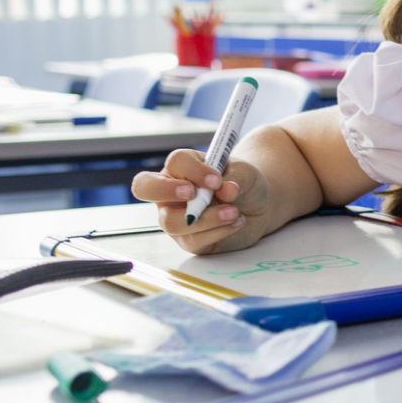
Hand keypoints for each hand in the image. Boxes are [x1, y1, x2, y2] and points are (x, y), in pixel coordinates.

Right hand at [130, 148, 274, 254]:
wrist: (257, 205)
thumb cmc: (242, 182)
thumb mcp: (245, 173)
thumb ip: (236, 178)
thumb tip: (227, 190)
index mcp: (181, 167)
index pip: (175, 163)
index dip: (194, 171)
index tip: (217, 180)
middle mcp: (170, 191)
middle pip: (144, 187)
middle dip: (166, 190)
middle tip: (192, 193)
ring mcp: (174, 216)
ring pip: (171, 221)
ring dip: (205, 218)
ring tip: (233, 212)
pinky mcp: (187, 239)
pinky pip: (193, 240)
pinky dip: (218, 231)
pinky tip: (236, 222)